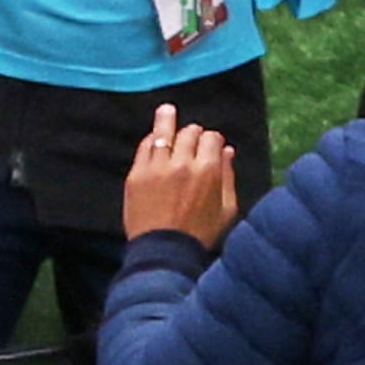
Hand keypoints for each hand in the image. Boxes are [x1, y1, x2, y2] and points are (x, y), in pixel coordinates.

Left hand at [122, 102, 241, 246]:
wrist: (165, 253)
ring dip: (167, 120)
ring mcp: (157, 167)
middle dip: (193, 133)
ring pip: (163, 132)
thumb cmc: (201, 235)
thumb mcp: (227, 210)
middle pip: (189, 132)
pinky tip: (154, 138)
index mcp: (208, 170)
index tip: (211, 144)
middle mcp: (182, 162)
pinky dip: (152, 140)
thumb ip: (228, 177)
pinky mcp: (137, 174)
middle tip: (192, 137)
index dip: (212, 139)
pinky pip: (145, 147)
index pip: (211, 138)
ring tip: (167, 110)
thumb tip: (227, 150)